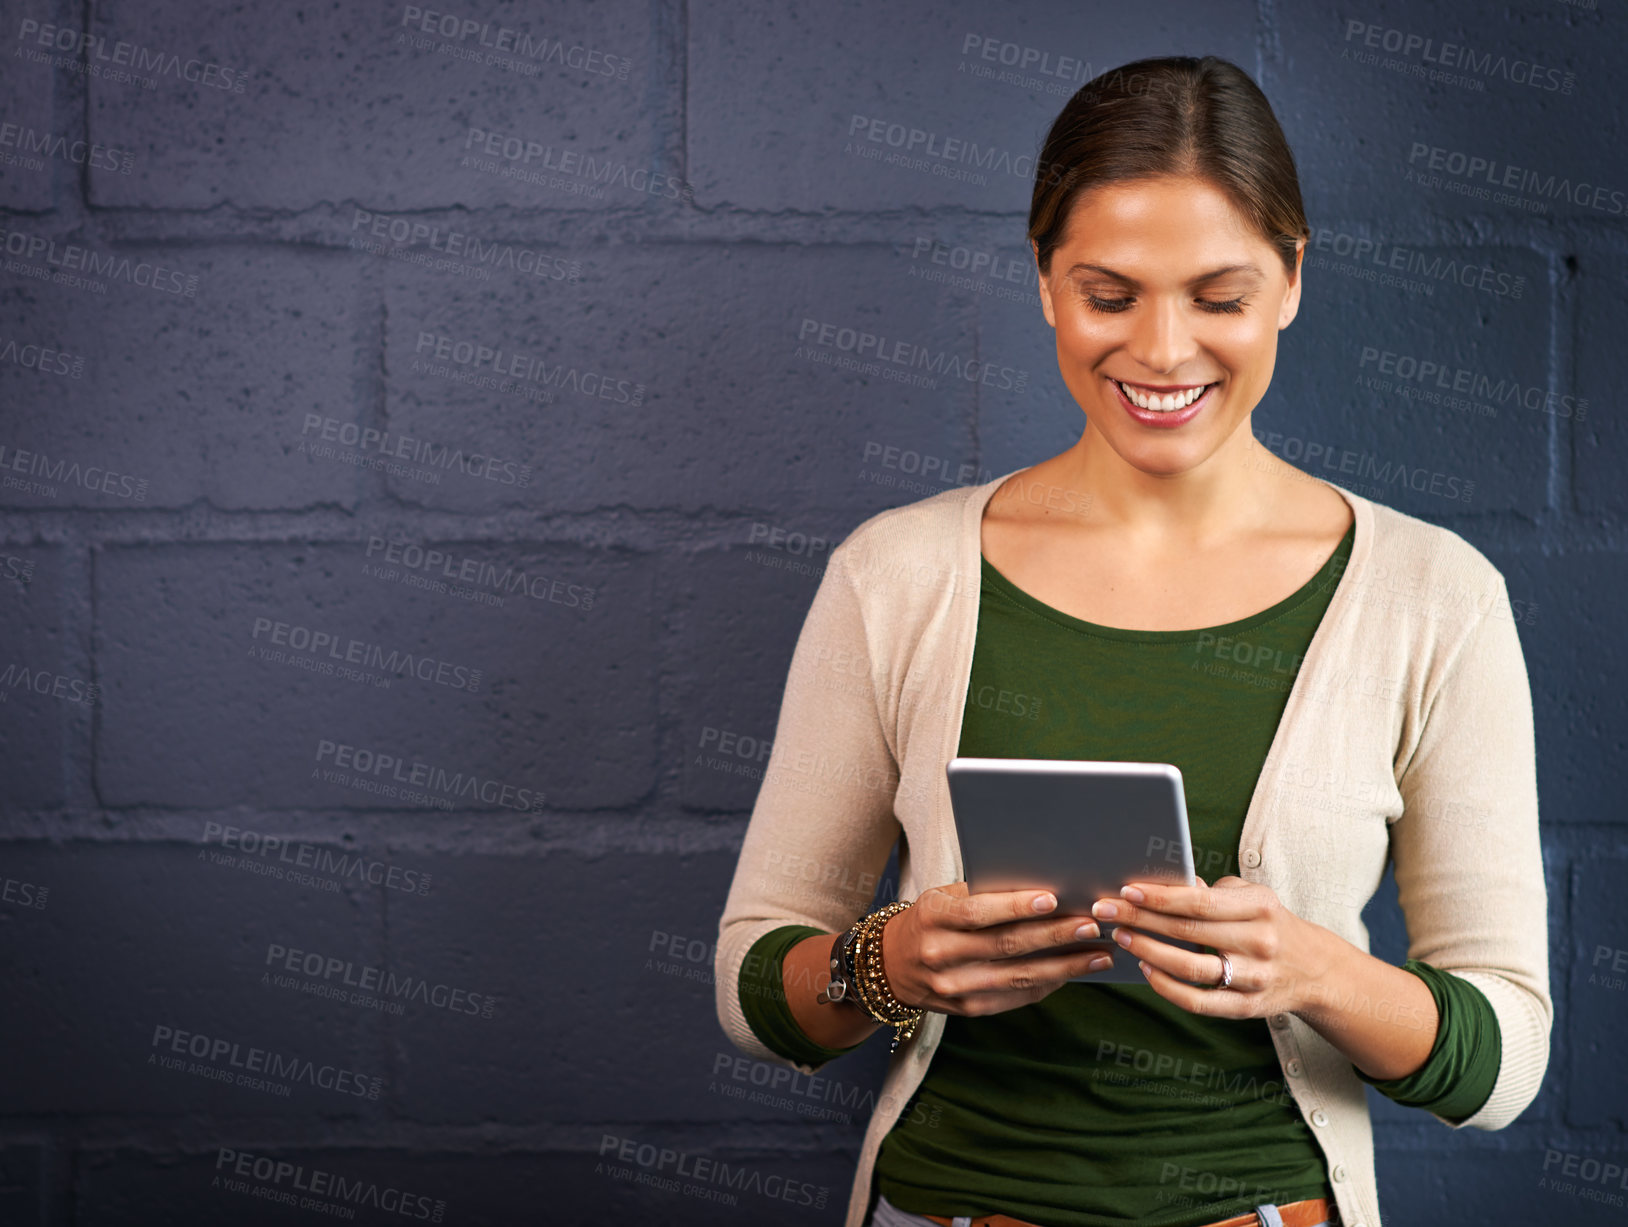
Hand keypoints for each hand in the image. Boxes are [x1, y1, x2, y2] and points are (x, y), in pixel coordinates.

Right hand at [882, 882, 1116, 1016]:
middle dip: (1054, 935)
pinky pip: (1014, 996)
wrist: (891, 965)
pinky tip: (1073, 972)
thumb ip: (981, 893)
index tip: (1052, 898)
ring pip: (1017, 976)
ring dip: (1063, 965)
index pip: (976, 912)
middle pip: (1004, 945)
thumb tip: (1041, 885)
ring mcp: (953, 987)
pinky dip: (1047, 983)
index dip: (1014, 906)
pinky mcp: (968, 1009)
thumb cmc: (929, 920)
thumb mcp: (942, 898)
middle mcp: (940, 954)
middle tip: (1092, 925)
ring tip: (1099, 954)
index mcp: (932, 917)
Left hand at [1091, 875, 1333, 1018]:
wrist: (1316, 970)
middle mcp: (1260, 942)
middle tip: (1104, 911)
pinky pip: (1200, 1002)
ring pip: (1191, 968)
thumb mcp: (1253, 897)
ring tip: (1121, 937)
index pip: (1201, 901)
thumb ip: (1213, 890)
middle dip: (1140, 920)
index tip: (1126, 890)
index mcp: (1260, 907)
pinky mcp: (1248, 1007)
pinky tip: (1146, 970)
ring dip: (1148, 951)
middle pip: (1189, 931)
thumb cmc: (1270, 923)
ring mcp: (1254, 978)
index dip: (1161, 897)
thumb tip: (1168, 882)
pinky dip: (1168, 988)